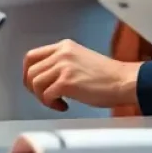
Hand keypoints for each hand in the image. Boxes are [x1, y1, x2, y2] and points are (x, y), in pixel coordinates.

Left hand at [23, 40, 139, 111]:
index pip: (32, 56)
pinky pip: (46, 95)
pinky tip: (64, 106)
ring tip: (57, 101)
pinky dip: (51, 104)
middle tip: (44, 96)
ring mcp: (63, 66)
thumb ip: (62, 62)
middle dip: (32, 87)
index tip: (34, 84)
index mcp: (64, 46)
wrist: (123, 80)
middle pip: (30, 69)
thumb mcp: (80, 59)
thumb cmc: (106, 75)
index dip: (28, 73)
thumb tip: (45, 77)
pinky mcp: (67, 82)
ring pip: (35, 83)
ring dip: (42, 97)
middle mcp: (62, 53)